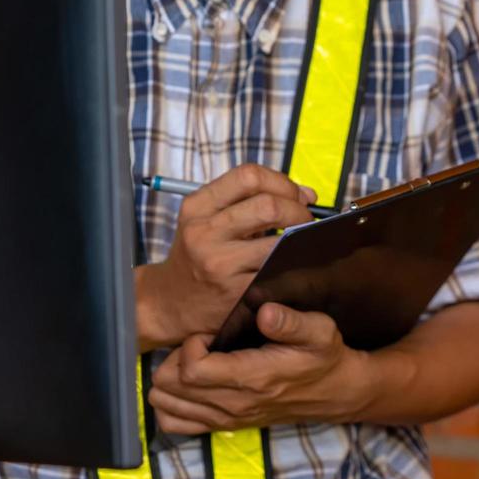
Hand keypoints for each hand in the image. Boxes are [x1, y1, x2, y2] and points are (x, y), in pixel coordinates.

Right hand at [137, 164, 317, 350]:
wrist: (172, 302)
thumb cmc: (199, 255)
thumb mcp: (208, 220)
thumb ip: (252, 200)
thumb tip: (307, 194)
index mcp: (198, 207)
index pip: (249, 176)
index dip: (282, 182)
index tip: (295, 195)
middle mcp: (205, 232)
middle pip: (268, 206)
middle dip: (298, 209)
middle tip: (304, 219)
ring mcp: (220, 263)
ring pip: (278, 241)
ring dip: (301, 239)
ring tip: (300, 240)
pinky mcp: (236, 291)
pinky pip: (278, 271)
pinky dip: (293, 264)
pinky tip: (292, 262)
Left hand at [148, 303, 369, 433]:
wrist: (335, 392)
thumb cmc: (324, 357)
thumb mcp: (319, 331)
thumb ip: (291, 322)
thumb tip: (263, 312)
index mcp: (252, 379)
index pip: (191, 370)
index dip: (191, 345)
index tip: (209, 334)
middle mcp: (233, 404)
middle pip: (169, 387)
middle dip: (175, 359)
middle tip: (200, 345)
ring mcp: (225, 418)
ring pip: (165, 404)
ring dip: (170, 379)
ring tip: (194, 361)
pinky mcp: (223, 425)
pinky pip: (174, 423)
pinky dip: (171, 404)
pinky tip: (189, 384)